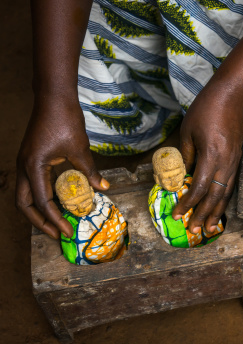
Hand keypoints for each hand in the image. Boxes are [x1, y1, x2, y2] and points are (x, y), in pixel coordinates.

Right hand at [16, 96, 108, 238]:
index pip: (42, 202)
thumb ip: (90, 171)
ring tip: (58, 223)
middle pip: (24, 204)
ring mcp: (25, 163)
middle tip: (58, 234)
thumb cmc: (65, 120)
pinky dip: (44, 197)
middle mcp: (24, 167)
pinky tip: (60, 203)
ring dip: (40, 211)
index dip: (55, 219)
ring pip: (26, 195)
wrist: (54, 97)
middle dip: (40, 222)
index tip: (68, 232)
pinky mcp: (31, 159)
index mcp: (33, 166)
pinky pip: (33, 184)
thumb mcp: (80, 149)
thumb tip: (104, 189)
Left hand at [172, 86, 242, 232]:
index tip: (177, 215)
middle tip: (195, 231)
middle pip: (215, 196)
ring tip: (211, 228)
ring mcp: (235, 161)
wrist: (232, 96)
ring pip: (226, 193)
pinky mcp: (238, 158)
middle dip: (203, 215)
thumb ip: (186, 156)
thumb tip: (183, 176)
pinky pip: (231, 184)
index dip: (188, 204)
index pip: (199, 188)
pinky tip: (219, 206)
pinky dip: (224, 198)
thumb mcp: (188, 131)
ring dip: (217, 212)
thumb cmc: (206, 109)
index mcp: (212, 156)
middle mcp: (226, 163)